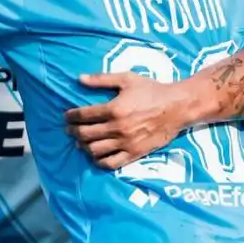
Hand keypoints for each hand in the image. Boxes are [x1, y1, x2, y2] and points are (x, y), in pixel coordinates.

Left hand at [64, 71, 194, 170]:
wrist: (177, 107)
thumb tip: (79, 79)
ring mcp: (125, 143)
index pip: (83, 115)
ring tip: (80, 142)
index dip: (71, 116)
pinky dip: (98, 161)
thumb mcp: (127, 79)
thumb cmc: (152, 90)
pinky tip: (95, 155)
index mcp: (114, 109)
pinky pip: (110, 163)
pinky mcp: (134, 154)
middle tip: (69, 129)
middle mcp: (117, 128)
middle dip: (73, 132)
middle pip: (85, 134)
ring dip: (83, 146)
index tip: (66, 116)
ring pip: (95, 150)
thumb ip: (102, 80)